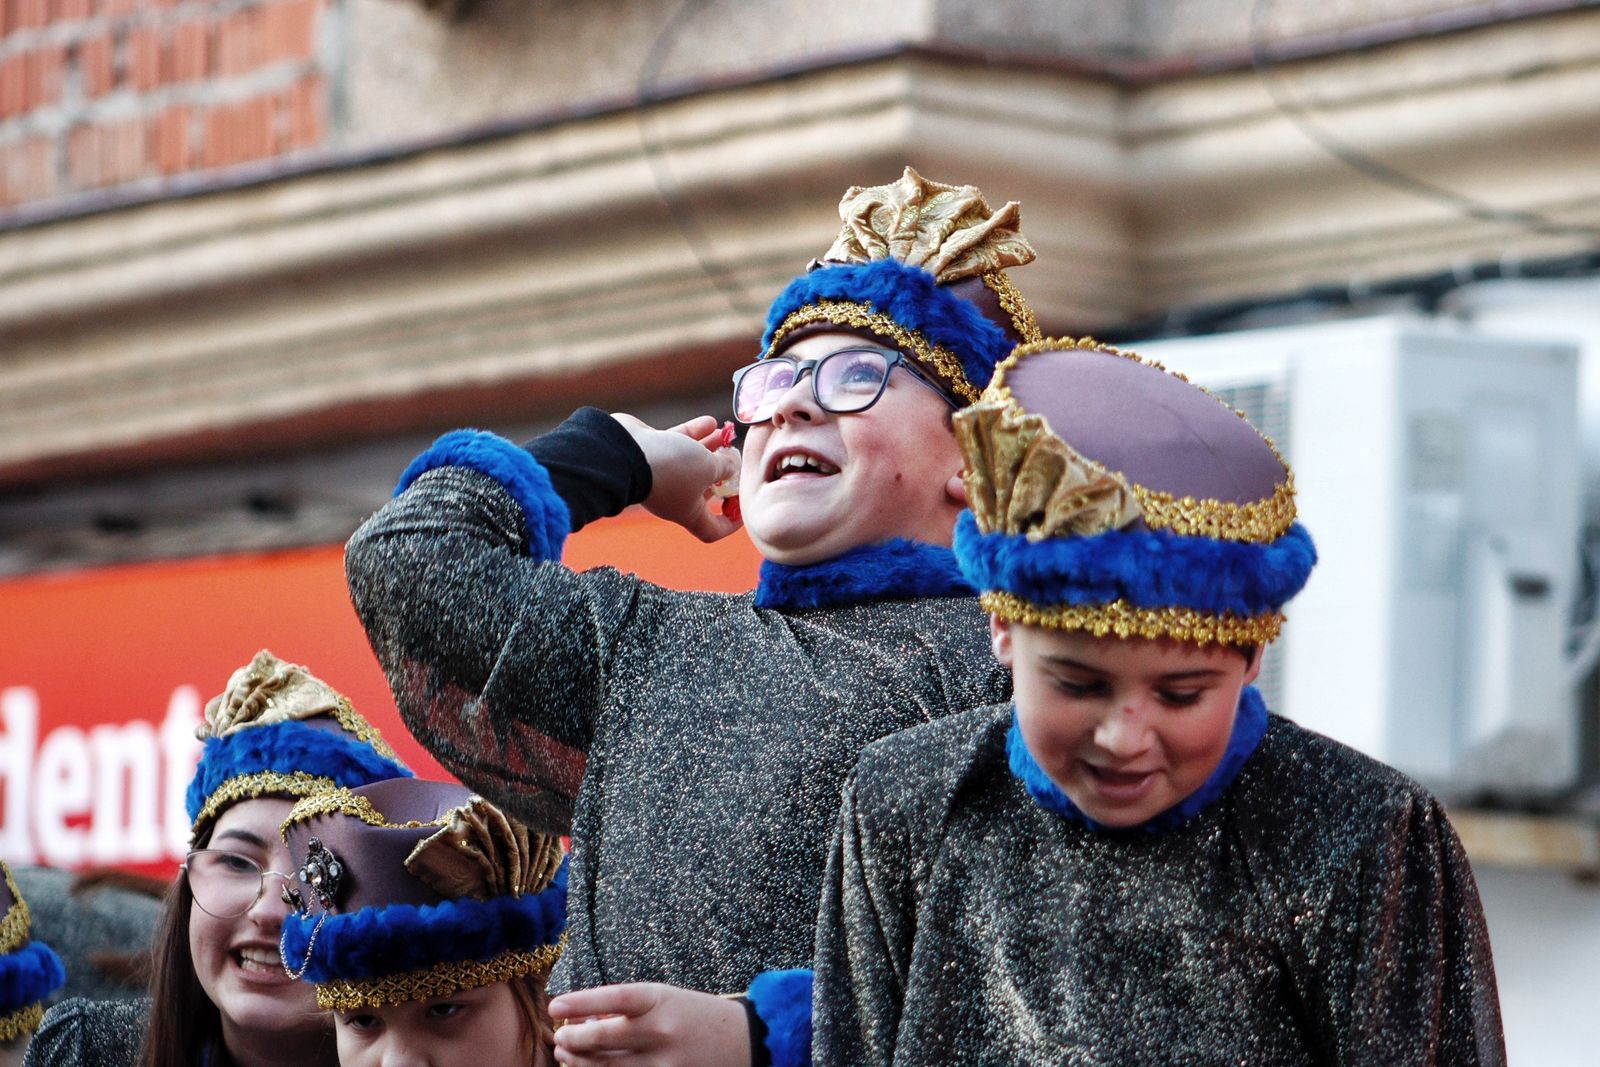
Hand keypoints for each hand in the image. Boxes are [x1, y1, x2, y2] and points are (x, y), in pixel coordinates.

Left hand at [549, 982, 752, 1066]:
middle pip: (604, 1037)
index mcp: (661, 1000)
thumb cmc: (695, 1014)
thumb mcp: (665, 998)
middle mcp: (660, 1030)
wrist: (742, 1041)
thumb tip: (585, 1019)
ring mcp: (663, 1062)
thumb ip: (627, 1008)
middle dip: (574, 1038)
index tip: (556, 1006)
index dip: (581, 1002)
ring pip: (608, 1066)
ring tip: (566, 1055)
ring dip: (581, 1062)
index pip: (614, 997)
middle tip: (560, 1036)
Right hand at [611, 413, 742, 542]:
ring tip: (726, 433)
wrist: (623, 451)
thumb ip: (725, 467)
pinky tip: (710, 421)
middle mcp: (675, 497)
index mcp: (688, 512)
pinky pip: (678, 444)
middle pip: (705, 492)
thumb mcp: (708, 468)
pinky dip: (694, 433)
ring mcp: (663, 474)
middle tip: (736, 459)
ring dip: (711, 448)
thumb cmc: (670, 468)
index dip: (731, 523)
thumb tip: (730, 465)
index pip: (712, 529)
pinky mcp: (653, 452)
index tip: (742, 508)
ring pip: (692, 463)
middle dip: (723, 475)